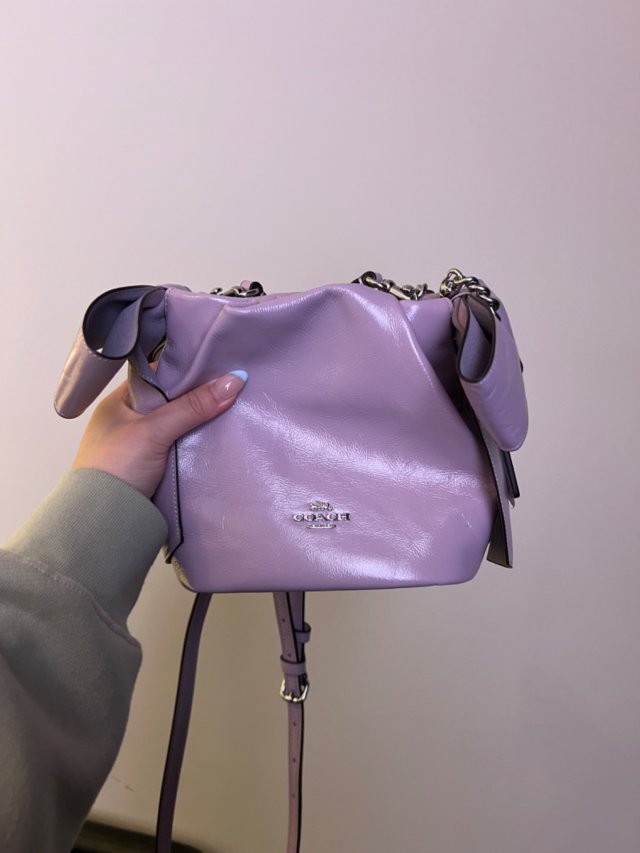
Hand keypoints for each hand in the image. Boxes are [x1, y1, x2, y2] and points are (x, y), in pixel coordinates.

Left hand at [72, 371, 247, 497]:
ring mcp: (141, 444)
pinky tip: (218, 436)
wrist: (105, 520)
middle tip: (232, 387)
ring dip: (199, 421)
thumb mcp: (154, 430)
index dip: (187, 372)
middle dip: (198, 397)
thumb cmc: (117, 466)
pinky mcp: (153, 467)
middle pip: (172, 401)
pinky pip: (180, 445)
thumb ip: (192, 406)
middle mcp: (129, 419)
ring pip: (178, 424)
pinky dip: (196, 442)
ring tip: (234, 408)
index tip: (218, 367)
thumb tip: (234, 380)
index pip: (158, 376)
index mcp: (119, 402)